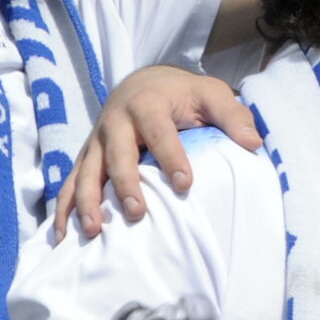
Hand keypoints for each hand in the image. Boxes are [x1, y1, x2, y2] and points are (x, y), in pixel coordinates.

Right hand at [57, 65, 258, 240]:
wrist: (144, 82)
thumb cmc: (184, 94)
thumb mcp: (213, 94)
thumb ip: (233, 116)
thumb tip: (253, 143)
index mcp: (147, 105)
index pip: (159, 133)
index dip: (171, 157)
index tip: (186, 184)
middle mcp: (115, 122)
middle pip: (117, 155)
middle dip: (125, 184)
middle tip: (138, 213)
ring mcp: (97, 141)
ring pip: (86, 172)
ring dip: (87, 202)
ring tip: (95, 231)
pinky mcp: (87, 157)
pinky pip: (71, 183)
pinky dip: (65, 209)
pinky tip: (67, 237)